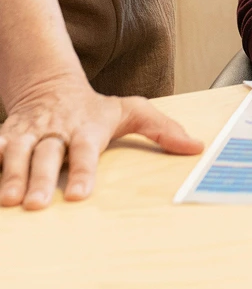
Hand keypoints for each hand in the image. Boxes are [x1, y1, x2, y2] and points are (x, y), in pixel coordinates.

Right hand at [0, 71, 202, 209]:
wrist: (51, 85)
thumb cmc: (94, 108)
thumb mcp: (132, 111)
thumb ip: (163, 129)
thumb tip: (196, 147)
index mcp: (87, 128)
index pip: (86, 152)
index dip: (84, 172)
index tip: (81, 195)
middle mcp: (57, 132)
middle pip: (48, 156)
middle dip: (42, 179)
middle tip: (38, 204)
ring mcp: (29, 134)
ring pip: (17, 154)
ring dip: (11, 176)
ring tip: (10, 200)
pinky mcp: (7, 136)